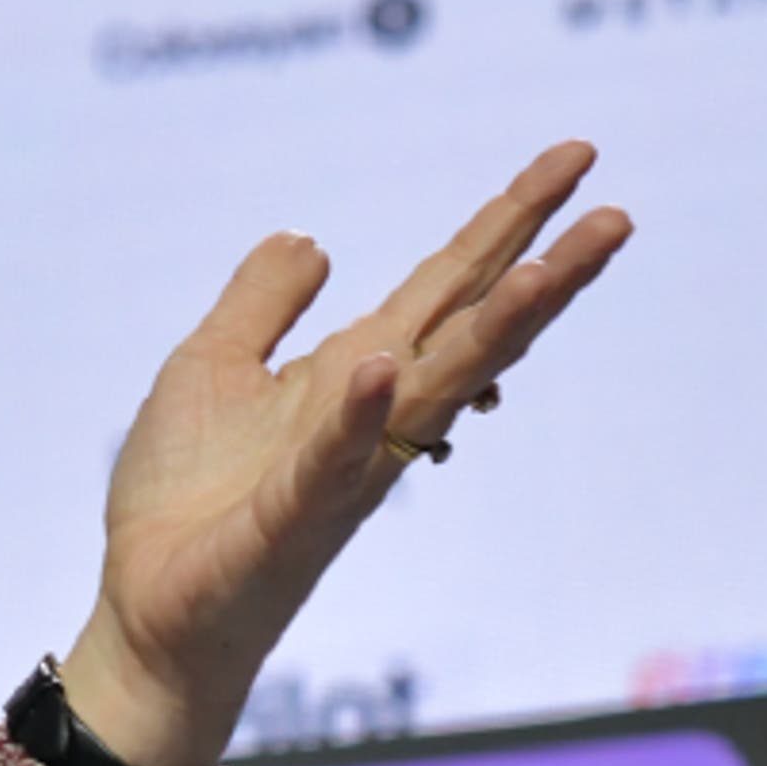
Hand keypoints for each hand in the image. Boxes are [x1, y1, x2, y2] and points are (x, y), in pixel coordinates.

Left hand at [61, 141, 631, 765]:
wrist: (147, 606)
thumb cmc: (183, 499)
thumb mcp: (209, 367)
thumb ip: (260, 306)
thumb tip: (311, 240)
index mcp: (351, 375)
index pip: (446, 287)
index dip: (508, 223)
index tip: (574, 159)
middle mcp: (370, 417)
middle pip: (472, 331)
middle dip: (544, 273)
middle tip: (618, 213)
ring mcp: (341, 468)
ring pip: (432, 392)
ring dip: (493, 333)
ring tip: (547, 269)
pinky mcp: (289, 516)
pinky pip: (330, 461)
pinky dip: (353, 415)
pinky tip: (376, 368)